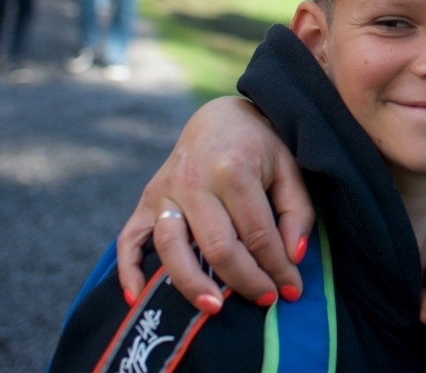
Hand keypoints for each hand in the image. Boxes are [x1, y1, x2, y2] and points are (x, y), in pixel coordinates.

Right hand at [116, 96, 312, 310]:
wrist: (221, 116)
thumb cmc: (260, 145)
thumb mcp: (289, 167)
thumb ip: (297, 212)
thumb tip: (293, 258)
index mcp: (234, 168)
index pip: (257, 234)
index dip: (277, 267)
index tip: (292, 289)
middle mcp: (194, 180)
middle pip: (218, 246)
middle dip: (244, 281)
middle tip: (265, 300)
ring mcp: (164, 191)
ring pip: (172, 248)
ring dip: (192, 283)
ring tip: (214, 308)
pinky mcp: (145, 200)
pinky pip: (128, 239)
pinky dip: (128, 271)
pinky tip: (137, 299)